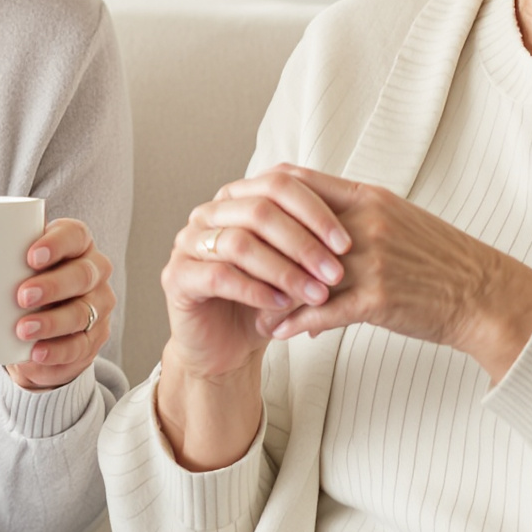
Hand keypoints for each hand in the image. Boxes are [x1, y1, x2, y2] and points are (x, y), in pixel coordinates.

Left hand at [6, 218, 116, 390]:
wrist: (36, 332)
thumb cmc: (19, 285)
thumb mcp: (8, 268)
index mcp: (75, 245)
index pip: (75, 235)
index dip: (57, 244)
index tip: (30, 257)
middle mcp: (93, 272)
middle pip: (83, 274)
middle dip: (53, 285)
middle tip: (21, 296)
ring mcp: (97, 307)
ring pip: (84, 312)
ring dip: (53, 321)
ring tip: (22, 329)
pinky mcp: (93, 339)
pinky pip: (81, 346)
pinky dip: (57, 350)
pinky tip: (37, 352)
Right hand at [152, 167, 351, 467]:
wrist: (227, 347)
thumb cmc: (265, 303)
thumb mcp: (297, 268)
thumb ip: (315, 244)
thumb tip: (355, 232)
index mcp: (239, 198)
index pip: (280, 184)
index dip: (315, 211)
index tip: (348, 242)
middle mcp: (210, 213)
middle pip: (260, 209)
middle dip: (303, 242)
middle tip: (336, 272)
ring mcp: (188, 243)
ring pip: (239, 243)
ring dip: (283, 270)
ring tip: (315, 295)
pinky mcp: (176, 277)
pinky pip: (218, 275)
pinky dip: (255, 290)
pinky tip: (281, 305)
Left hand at [195, 165, 531, 378]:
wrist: (485, 293)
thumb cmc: (441, 261)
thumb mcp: (399, 222)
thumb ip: (354, 220)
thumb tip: (312, 230)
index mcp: (369, 199)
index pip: (299, 184)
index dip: (262, 197)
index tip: (239, 214)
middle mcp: (366, 223)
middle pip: (290, 228)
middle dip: (256, 248)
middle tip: (228, 263)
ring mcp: (373, 260)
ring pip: (301, 273)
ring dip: (269, 293)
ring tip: (247, 307)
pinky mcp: (380, 298)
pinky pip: (323, 311)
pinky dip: (294, 323)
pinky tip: (276, 332)